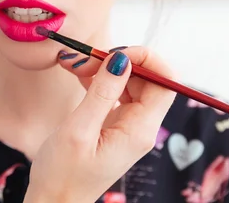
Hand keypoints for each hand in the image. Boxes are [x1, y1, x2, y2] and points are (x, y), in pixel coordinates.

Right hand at [24, 47, 176, 202]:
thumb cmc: (63, 175)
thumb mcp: (79, 131)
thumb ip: (102, 92)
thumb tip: (121, 59)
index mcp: (140, 130)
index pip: (165, 82)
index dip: (146, 59)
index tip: (114, 53)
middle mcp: (140, 127)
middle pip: (146, 78)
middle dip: (118, 61)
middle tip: (84, 59)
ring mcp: (127, 126)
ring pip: (128, 82)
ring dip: (104, 68)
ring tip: (74, 65)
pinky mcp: (113, 125)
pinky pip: (114, 93)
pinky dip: (97, 80)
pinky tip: (77, 76)